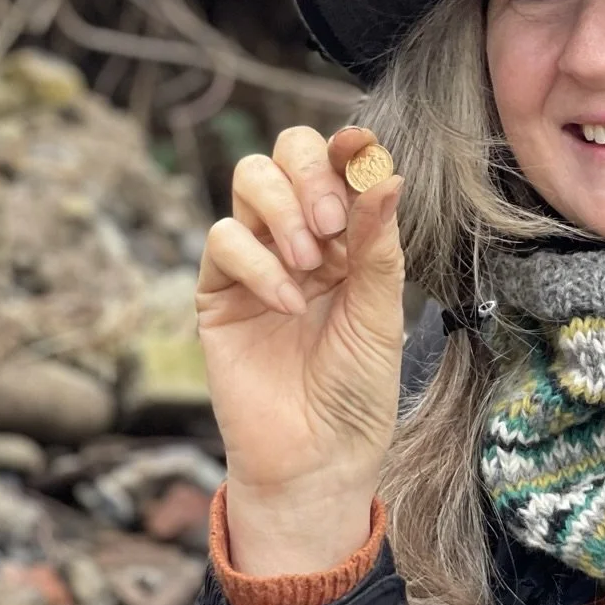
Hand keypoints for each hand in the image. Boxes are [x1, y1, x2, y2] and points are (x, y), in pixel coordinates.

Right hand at [196, 126, 405, 572]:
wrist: (315, 457)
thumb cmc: (356, 391)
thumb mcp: (382, 315)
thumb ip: (379, 246)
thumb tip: (386, 174)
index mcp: (350, 238)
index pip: (339, 168)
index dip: (346, 148)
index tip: (358, 147)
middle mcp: (302, 238)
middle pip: (286, 155)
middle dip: (309, 173)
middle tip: (330, 223)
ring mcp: (256, 259)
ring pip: (250, 181)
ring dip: (282, 210)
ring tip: (311, 264)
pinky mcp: (218, 290)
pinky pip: (224, 240)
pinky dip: (257, 262)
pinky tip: (288, 304)